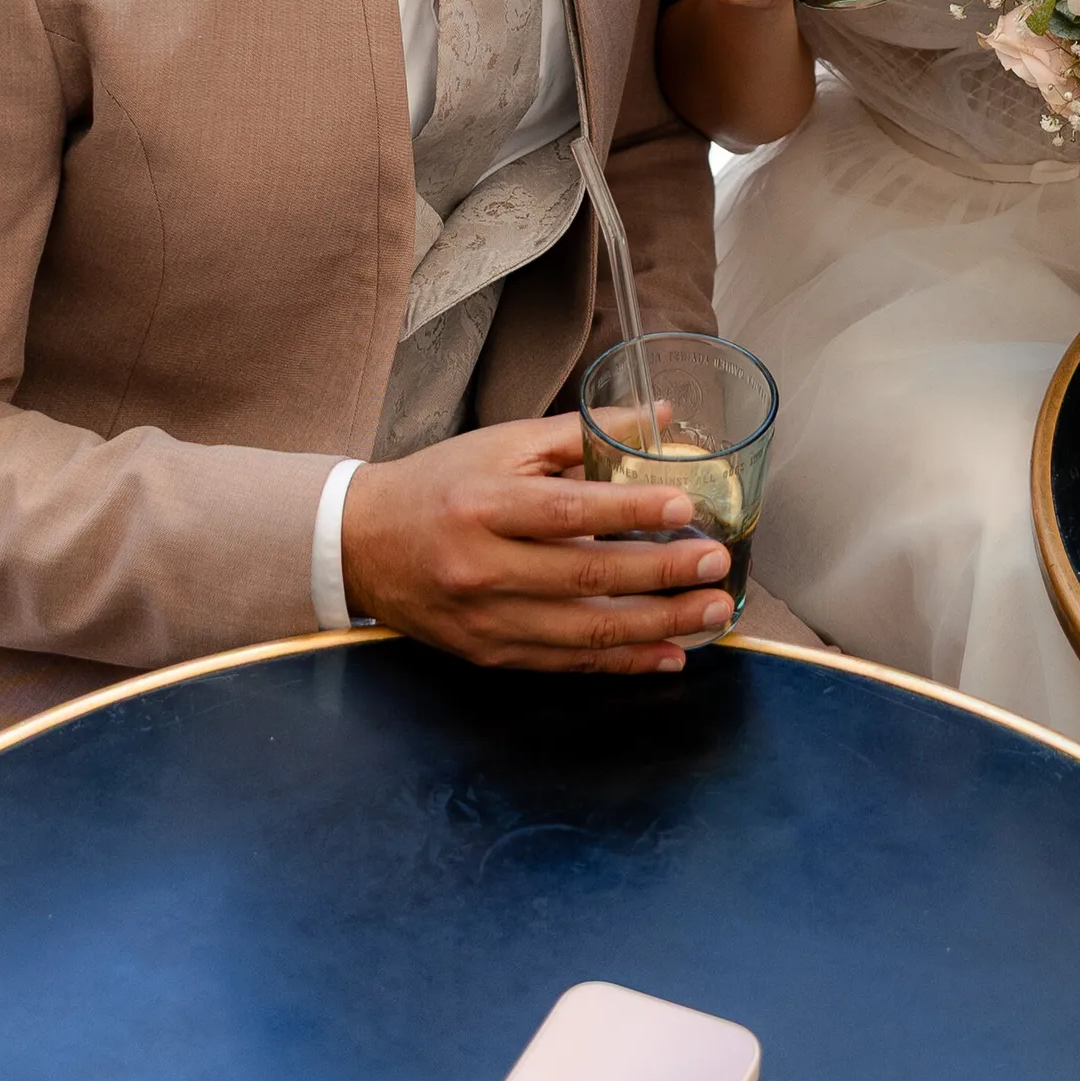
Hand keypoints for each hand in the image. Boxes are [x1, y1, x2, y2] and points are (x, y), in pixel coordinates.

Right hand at [340, 415, 737, 672]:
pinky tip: (670, 654)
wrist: (363, 544)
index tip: (685, 506)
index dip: (628, 509)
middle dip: (662, 574)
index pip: (566, 510)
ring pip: (584, 630)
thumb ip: (581, 433)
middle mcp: (481, 567)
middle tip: (716, 564)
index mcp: (482, 504)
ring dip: (659, 624)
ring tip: (713, 612)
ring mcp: (485, 619)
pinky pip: (568, 662)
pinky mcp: (490, 653)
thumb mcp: (502, 445)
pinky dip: (624, 662)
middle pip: (584, 576)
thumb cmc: (440, 484)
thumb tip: (658, 418)